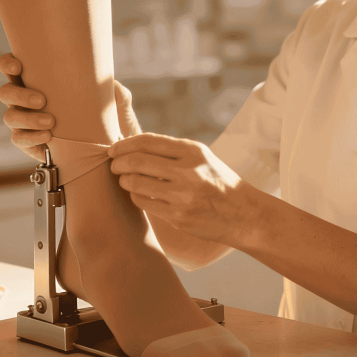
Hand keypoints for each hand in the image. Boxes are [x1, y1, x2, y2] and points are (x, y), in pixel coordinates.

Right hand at [0, 53, 142, 163]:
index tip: (18, 66)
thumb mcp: (114, 104)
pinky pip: (19, 139)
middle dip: (19, 95)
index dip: (8, 64)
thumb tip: (111, 84)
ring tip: (50, 122)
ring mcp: (24, 122)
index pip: (12, 68)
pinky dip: (32, 138)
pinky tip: (48, 138)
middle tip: (42, 100)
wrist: (107, 148)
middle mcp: (25, 100)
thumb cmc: (106, 117)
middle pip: (6, 92)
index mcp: (39, 81)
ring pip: (10, 117)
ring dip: (28, 118)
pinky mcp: (28, 142)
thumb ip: (115, 92)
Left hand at [107, 133, 257, 245]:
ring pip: (136, 183)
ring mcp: (183, 195)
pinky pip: (143, 203)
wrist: (243, 214)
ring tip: (125, 179)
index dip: (125, 144)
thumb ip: (172, 151)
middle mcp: (188, 170)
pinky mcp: (178, 216)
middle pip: (137, 161)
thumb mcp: (202, 157)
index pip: (148, 141)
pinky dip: (135, 196)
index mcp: (193, 151)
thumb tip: (133, 144)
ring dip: (124, 180)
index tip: (114, 149)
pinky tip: (138, 194)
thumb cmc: (218, 181)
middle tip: (114, 165)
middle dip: (118, 162)